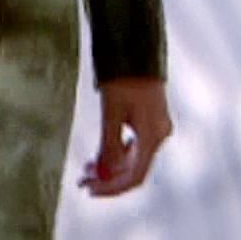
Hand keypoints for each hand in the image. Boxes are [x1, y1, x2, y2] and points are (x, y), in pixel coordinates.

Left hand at [80, 77, 172, 196]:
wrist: (137, 51)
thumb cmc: (124, 81)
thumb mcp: (111, 114)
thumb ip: (109, 146)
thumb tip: (102, 173)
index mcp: (153, 136)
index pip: (135, 176)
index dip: (111, 188)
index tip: (89, 190)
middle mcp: (159, 135)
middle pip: (134, 169)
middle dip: (107, 178)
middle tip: (81, 180)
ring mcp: (158, 128)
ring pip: (134, 159)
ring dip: (111, 167)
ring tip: (86, 167)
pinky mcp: (152, 121)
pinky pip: (136, 147)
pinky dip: (118, 154)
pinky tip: (102, 153)